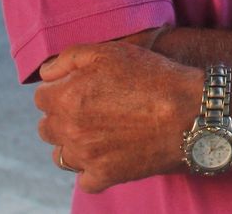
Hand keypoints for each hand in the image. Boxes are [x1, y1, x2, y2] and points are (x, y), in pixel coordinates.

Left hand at [35, 42, 198, 193]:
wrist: (191, 112)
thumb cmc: (153, 77)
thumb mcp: (111, 51)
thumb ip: (70, 57)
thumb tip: (46, 73)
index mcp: (66, 97)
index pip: (41, 97)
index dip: (60, 89)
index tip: (80, 88)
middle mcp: (70, 129)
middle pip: (46, 128)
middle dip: (62, 117)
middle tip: (92, 109)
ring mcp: (86, 156)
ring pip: (61, 155)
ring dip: (72, 145)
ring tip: (98, 134)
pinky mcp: (105, 176)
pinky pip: (84, 180)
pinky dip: (92, 170)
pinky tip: (108, 155)